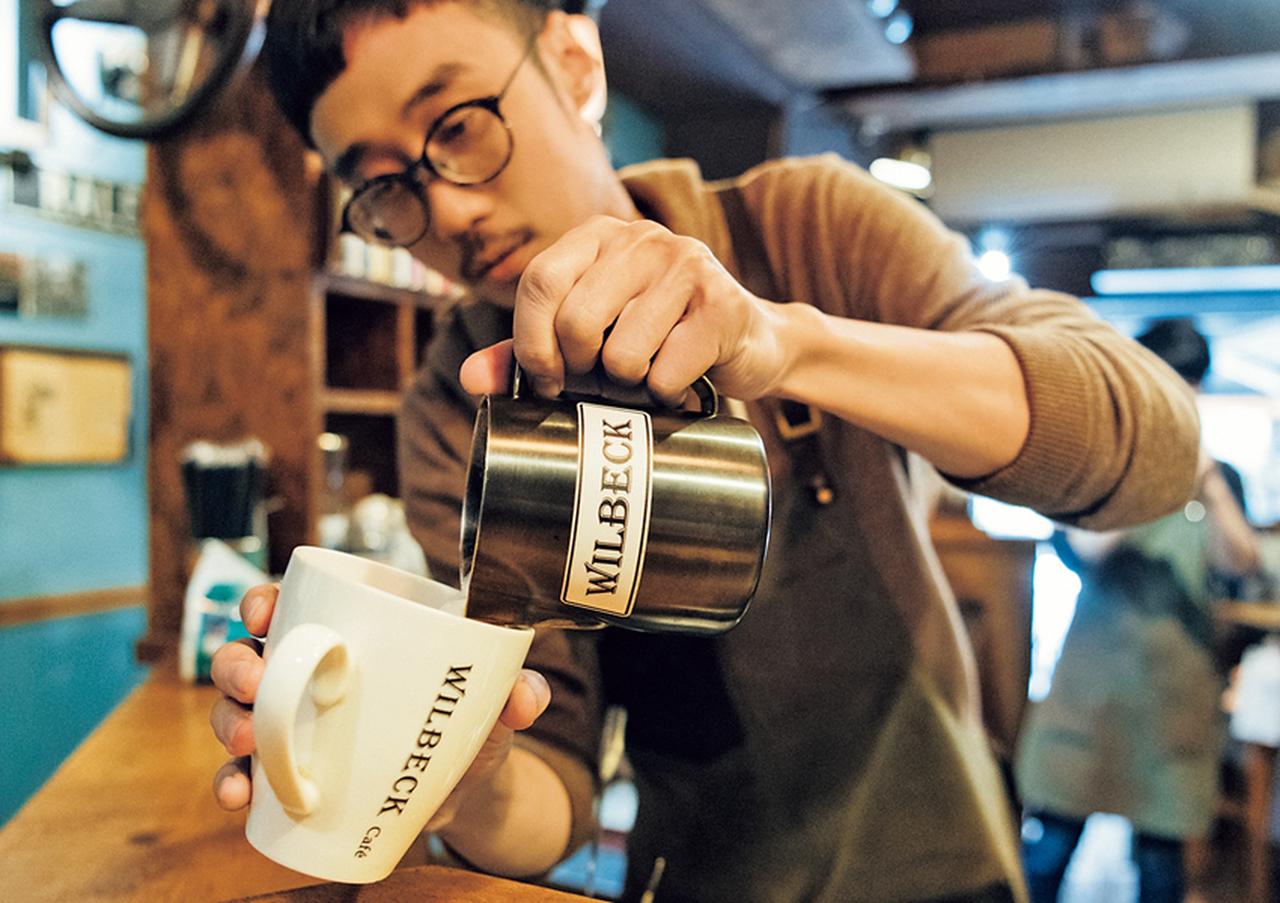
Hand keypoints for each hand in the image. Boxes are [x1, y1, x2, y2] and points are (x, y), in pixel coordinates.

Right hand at [209, 584, 552, 822]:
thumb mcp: (491, 703)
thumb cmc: (465, 721)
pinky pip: (246, 773)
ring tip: (249, 742)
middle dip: (236, 664)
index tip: (265, 612)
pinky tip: (240, 793)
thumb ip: (516, 691)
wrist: (462, 790)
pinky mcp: (289, 773)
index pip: (293, 603)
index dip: (265, 601)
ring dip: (229, 721)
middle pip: (249, 653)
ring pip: (237, 709)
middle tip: (257, 683)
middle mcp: (310, 673)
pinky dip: (234, 782)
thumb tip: (528, 695)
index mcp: (351, 635)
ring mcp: (293, 724)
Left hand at [460, 216, 786, 402]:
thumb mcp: (593, 335)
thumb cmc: (659, 339)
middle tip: (602, 382)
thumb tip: (471, 380)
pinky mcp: (721, 308)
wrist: (752, 343)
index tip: (545, 381)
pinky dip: (665, 394)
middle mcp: (642, 240)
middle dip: (582, 370)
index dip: (530, 342)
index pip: (539, 281)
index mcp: (600, 236)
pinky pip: (664, 373)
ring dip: (628, 386)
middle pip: (577, 322)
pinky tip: (680, 380)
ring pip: (621, 354)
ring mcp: (686, 268)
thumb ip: (530, 351)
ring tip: (646, 375)